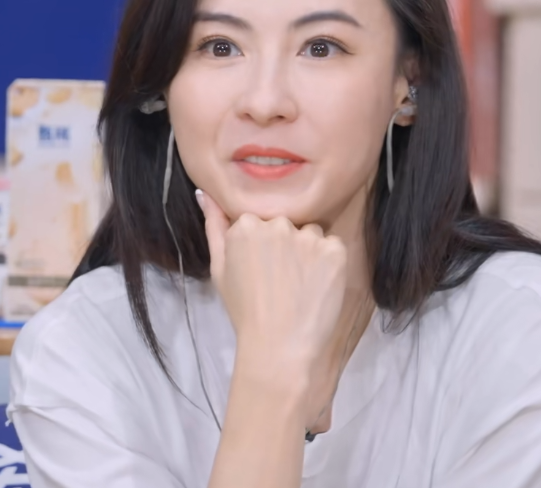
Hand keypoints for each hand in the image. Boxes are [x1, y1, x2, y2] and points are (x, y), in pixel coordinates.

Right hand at [197, 190, 347, 381]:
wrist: (278, 347)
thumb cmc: (244, 310)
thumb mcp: (219, 268)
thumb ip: (214, 226)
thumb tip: (205, 193)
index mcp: (246, 224)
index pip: (260, 220)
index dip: (263, 245)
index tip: (261, 269)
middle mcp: (278, 223)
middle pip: (287, 224)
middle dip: (285, 244)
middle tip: (280, 280)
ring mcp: (308, 236)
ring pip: (311, 233)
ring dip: (308, 251)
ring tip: (299, 285)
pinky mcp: (335, 250)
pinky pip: (333, 246)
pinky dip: (328, 263)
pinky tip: (317, 286)